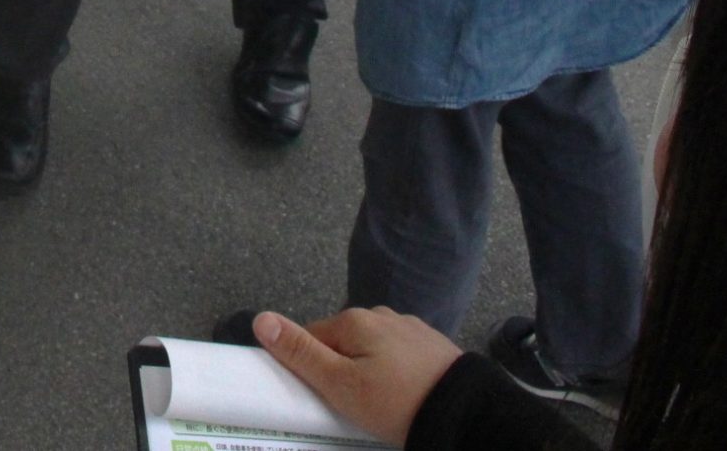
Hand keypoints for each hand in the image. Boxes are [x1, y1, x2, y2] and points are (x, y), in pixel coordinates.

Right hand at [255, 307, 464, 446]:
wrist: (466, 413)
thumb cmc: (395, 402)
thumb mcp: (340, 385)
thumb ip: (300, 353)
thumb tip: (261, 318)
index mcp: (354, 319)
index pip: (312, 338)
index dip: (312, 368)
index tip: (324, 397)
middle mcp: (382, 314)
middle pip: (344, 342)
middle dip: (342, 369)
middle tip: (354, 406)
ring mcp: (411, 327)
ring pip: (374, 348)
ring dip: (370, 370)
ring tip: (383, 405)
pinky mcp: (435, 345)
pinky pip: (401, 355)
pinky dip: (397, 372)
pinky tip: (406, 395)